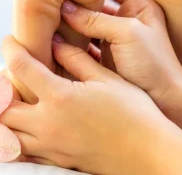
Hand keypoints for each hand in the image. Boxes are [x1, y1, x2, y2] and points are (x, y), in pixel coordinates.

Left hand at [0, 35, 173, 173]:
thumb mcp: (107, 79)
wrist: (146, 151)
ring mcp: (50, 145)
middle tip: (16, 75)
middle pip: (3, 106)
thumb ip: (77, 59)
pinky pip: (24, 149)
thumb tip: (57, 44)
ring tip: (24, 98)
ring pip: (8, 132)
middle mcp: (48, 123)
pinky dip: (18, 136)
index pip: (22, 68)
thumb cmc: (133, 112)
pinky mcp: (57, 159)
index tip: (10, 42)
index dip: (11, 50)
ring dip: (8, 112)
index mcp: (61, 97)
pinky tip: (35, 124)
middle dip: (3, 87)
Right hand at [60, 0, 181, 104]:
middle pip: (95, 3)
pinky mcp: (106, 56)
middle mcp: (125, 19)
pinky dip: (71, 42)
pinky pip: (85, 44)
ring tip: (46, 13)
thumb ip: (96, 19)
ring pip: (87, 24)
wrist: (165, 99)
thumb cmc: (154, 63)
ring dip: (70, 22)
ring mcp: (114, 38)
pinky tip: (53, 38)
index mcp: (138, 6)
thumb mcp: (127, 33)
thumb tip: (66, 8)